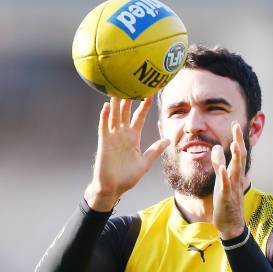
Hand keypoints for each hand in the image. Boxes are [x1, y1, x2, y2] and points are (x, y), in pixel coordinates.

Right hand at [85, 97, 169, 211]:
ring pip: (114, 116)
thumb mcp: (145, 162)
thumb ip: (155, 150)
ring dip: (115, 104)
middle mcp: (122, 135)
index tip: (149, 94)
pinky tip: (106, 106)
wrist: (113, 188)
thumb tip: (169, 140)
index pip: (138, 118)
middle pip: (125, 113)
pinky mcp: (104, 143)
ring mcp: (112, 138)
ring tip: (118, 89)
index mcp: (132, 138)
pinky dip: (104, 117)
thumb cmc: (128, 177)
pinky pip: (103, 127)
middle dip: (128, 99)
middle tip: (131, 83)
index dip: (143, 107)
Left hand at [211, 122, 246, 238]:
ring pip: (235, 170)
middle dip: (238, 141)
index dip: (237, 138)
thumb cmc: (226, 202)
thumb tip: (215, 148)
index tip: (235, 124)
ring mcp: (232, 188)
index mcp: (235, 174)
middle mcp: (236, 179)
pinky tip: (222, 170)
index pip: (238, 153)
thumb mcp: (222, 180)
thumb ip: (219, 164)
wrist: (230, 224)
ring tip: (234, 144)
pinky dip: (224, 178)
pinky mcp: (225, 197)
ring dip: (235, 157)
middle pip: (239, 157)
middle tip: (237, 126)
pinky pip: (225, 186)